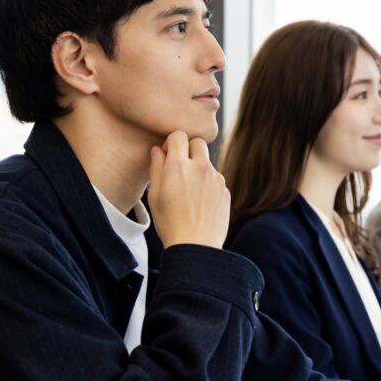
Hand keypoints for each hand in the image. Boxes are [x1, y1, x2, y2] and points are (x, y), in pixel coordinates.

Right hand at [147, 131, 229, 248]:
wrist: (196, 245)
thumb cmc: (170, 223)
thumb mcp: (154, 195)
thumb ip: (156, 168)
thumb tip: (158, 151)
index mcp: (178, 166)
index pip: (178, 135)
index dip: (171, 142)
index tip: (168, 154)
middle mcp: (200, 167)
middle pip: (198, 142)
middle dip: (189, 149)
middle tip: (181, 167)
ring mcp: (216, 178)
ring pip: (208, 162)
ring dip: (199, 169)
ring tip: (190, 192)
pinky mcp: (225, 190)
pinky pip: (216, 180)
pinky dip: (208, 185)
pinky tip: (201, 203)